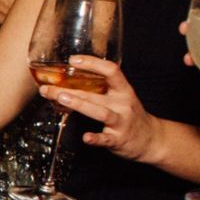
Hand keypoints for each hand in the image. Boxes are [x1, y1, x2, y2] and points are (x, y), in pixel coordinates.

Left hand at [41, 55, 166, 163]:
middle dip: (69, 89)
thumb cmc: (128, 115)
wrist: (151, 139)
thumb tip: (69, 78)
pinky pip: (106, 139)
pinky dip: (95, 138)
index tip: (72, 60)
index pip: (111, 70)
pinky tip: (85, 137)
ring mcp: (122, 122)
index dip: (92, 63)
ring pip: (100, 112)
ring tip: (61, 99)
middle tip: (47, 87)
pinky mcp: (119, 140)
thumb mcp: (121, 97)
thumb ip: (101, 88)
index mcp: (123, 90)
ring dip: (79, 105)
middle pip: (96, 93)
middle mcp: (123, 104)